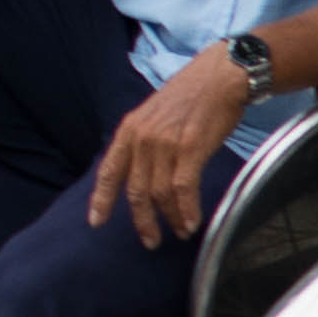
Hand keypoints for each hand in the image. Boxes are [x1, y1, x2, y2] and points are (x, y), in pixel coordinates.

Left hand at [88, 53, 250, 245]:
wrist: (221, 75)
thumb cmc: (193, 94)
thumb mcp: (155, 114)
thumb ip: (145, 140)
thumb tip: (143, 170)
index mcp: (129, 129)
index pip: (108, 171)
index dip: (101, 200)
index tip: (96, 222)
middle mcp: (142, 138)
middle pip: (135, 191)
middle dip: (142, 221)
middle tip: (150, 241)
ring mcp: (165, 144)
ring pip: (160, 194)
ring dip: (170, 218)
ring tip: (180, 231)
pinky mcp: (189, 148)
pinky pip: (183, 189)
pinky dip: (187, 210)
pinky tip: (192, 222)